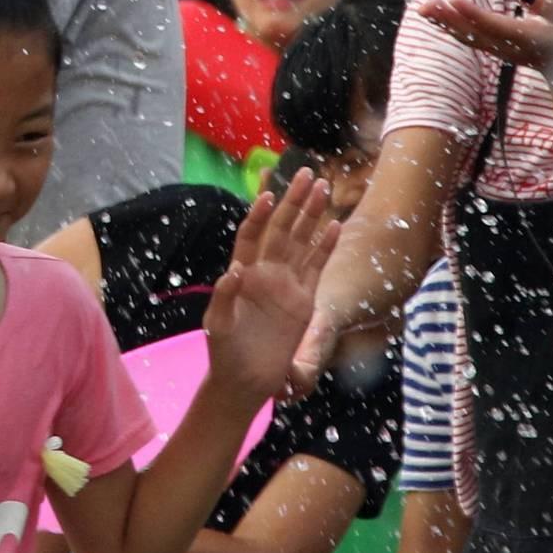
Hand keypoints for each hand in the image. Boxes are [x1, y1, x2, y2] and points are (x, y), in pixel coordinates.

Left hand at [202, 169, 339, 403]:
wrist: (245, 379)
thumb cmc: (225, 352)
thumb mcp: (217, 325)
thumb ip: (225, 297)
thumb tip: (234, 270)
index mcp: (242, 272)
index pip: (251, 235)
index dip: (259, 215)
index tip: (269, 194)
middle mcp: (265, 272)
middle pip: (281, 229)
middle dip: (293, 201)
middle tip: (307, 172)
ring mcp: (286, 283)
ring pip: (301, 241)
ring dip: (312, 215)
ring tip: (323, 187)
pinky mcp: (304, 300)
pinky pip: (316, 267)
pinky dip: (325, 246)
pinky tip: (335, 224)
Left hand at [416, 0, 552, 99]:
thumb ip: (551, 7)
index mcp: (527, 38)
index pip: (495, 25)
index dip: (473, 13)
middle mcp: (508, 47)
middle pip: (474, 33)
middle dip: (449, 19)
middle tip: (424, 5)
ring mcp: (500, 50)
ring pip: (466, 36)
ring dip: (443, 22)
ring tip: (422, 8)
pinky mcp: (495, 48)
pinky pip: (467, 36)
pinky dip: (449, 25)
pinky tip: (433, 13)